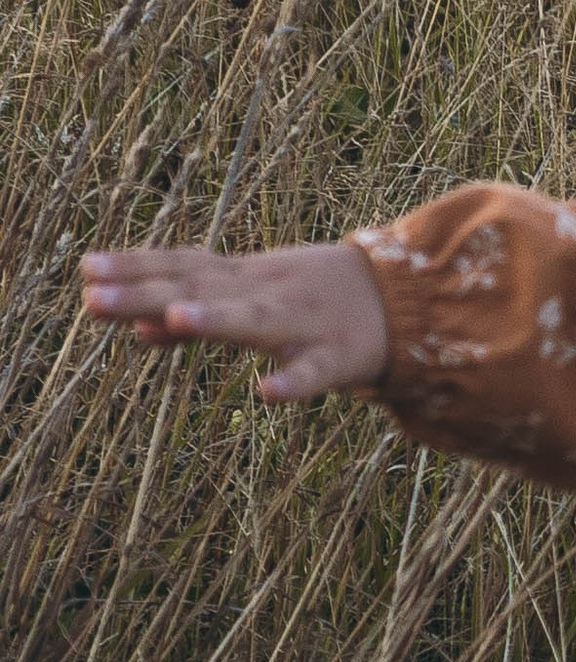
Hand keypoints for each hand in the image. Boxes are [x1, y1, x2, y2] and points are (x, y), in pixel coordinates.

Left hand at [80, 241, 389, 403]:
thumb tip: (136, 331)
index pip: (182, 268)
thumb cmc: (312, 303)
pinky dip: (293, 381)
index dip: (136, 267)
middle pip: (200, 291)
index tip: (86, 269)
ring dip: (215, 321)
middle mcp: (266, 293)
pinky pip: (313, 374)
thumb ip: (195, 318)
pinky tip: (268, 394)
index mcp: (244, 281)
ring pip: (254, 321)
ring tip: (173, 321)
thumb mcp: (253, 301)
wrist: (403, 301)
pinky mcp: (337, 359)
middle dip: (145, 295)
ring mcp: (301, 324)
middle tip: (91, 299)